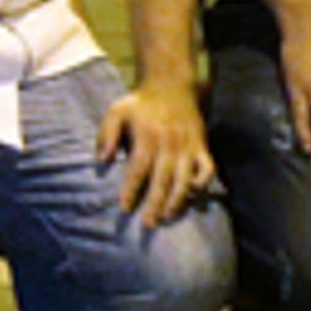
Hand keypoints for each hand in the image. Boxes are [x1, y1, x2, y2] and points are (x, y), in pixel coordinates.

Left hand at [98, 79, 215, 227]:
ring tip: (167, 216)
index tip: (125, 208)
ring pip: (186, 178)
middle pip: (163, 179)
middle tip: (148, 224)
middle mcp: (170, 143)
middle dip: (156, 203)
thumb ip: (107, 135)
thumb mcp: (117, 112)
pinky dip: (203, 184)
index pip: (139, 168)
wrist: (171, 86)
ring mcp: (188, 146)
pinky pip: (208, 169)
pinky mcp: (202, 146)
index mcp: (147, 136)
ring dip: (178, 200)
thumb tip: (101, 160)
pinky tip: (193, 196)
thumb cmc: (140, 104)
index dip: (132, 190)